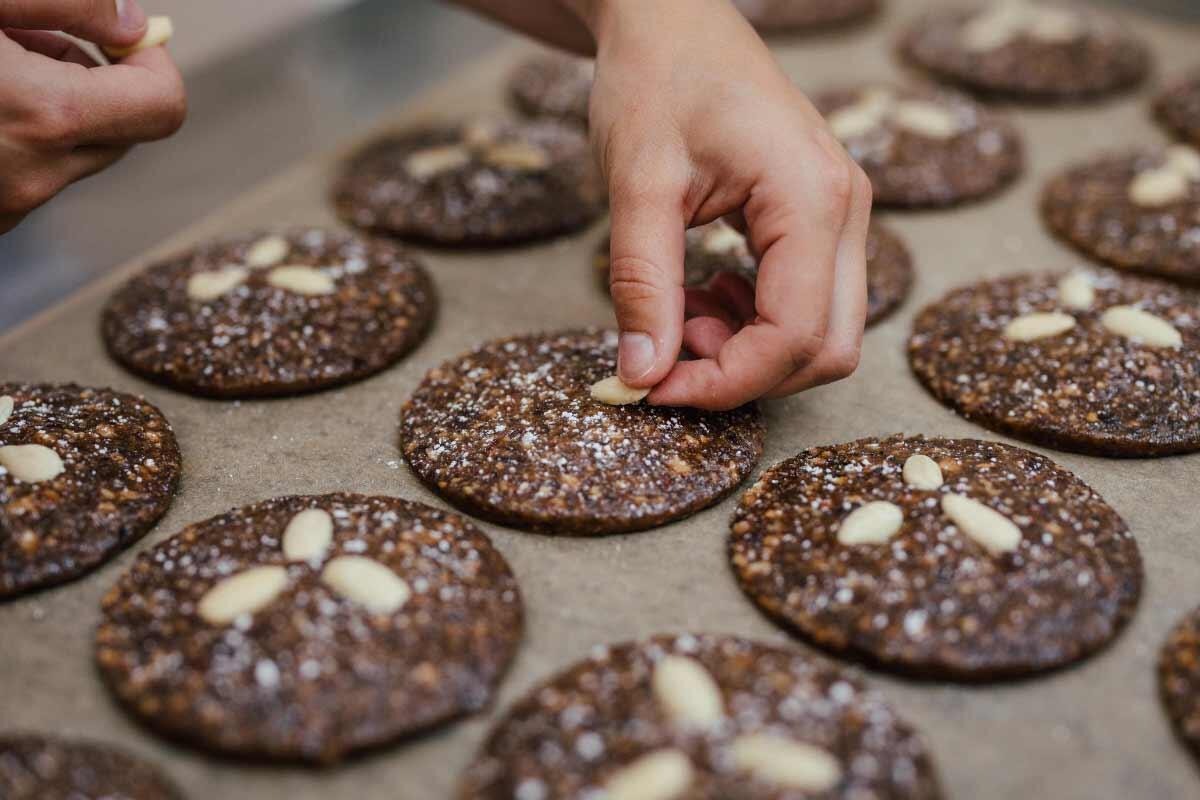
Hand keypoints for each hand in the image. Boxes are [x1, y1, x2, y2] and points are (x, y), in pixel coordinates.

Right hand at [0, 0, 185, 233]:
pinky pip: (32, 174)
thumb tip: (134, 22)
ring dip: (53, 111)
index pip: (164, 106)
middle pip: (123, 133)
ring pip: (75, 155)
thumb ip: (68, 4)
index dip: (152, 64)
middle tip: (29, 43)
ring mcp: (8, 207)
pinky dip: (19, 139)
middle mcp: (35, 175)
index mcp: (45, 115)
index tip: (118, 38)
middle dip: (94, 83)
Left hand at [583, 0, 870, 409]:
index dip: (725, 381)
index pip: (794, 336)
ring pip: (822, 333)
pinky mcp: (822, 221)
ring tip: (679, 315)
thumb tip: (642, 376)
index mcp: (812, 199)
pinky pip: (807, 303)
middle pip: (826, 349)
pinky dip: (753, 323)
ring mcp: (841, 216)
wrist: (674, 20)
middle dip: (744, 373)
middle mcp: (847, 212)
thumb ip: (643, 284)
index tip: (655, 389)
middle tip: (667, 354)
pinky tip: (702, 295)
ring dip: (749, 351)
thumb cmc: (658, 80)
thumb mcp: (637, 184)